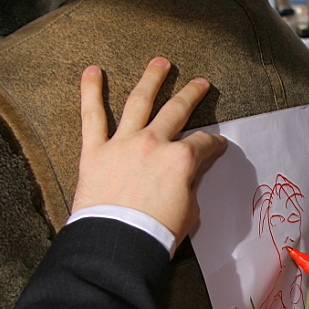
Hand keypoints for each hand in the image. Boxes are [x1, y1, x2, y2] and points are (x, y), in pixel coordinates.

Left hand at [72, 58, 227, 239]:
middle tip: (200, 83)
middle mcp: (154, 144)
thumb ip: (188, 185)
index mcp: (181, 160)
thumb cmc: (155, 233)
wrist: (119, 245)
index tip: (217, 145)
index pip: (204, 143)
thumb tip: (185, 176)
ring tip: (160, 63)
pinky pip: (91, 116)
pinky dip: (90, 91)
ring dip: (152, 78)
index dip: (214, 144)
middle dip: (191, 95)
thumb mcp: (189, 211)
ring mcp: (123, 144)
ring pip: (139, 100)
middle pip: (177, 110)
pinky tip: (92, 71)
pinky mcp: (95, 151)